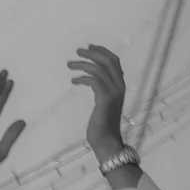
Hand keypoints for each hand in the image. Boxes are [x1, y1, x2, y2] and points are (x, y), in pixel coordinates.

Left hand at [70, 45, 125, 159]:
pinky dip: (82, 78)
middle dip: (93, 53)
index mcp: (120, 85)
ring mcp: (114, 92)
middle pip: (108, 61)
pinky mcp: (106, 99)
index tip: (89, 47)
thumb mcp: (103, 103)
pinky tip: (73, 81)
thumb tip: (92, 81)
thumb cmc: (101, 126)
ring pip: (99, 69)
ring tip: (69, 64)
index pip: (114, 61)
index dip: (102, 52)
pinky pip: (94, 81)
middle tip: (78, 51)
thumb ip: (101, 91)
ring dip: (83, 64)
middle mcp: (120, 86)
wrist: (106, 141)